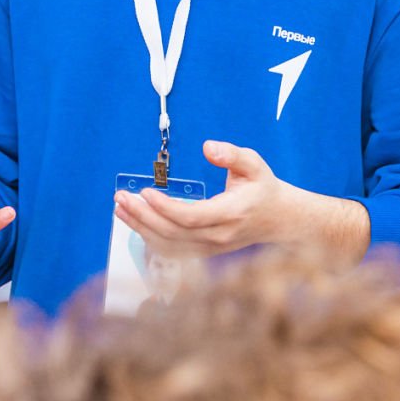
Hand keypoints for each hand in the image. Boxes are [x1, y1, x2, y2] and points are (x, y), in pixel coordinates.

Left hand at [112, 140, 290, 258]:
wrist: (279, 220)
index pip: (191, 216)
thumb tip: (207, 147)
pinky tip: (135, 223)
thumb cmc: (263, 189)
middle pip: (173, 233)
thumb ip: (232, 154)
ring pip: (169, 246)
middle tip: (121, 198)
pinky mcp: (205, 253)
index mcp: (230, 213)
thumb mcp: (254, 164)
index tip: (145, 192)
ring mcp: (211, 249)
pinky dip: (150, 239)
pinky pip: (172, 251)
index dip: (165, 207)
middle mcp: (219, 236)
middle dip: (143, 216)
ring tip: (120, 209)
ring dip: (141, 228)